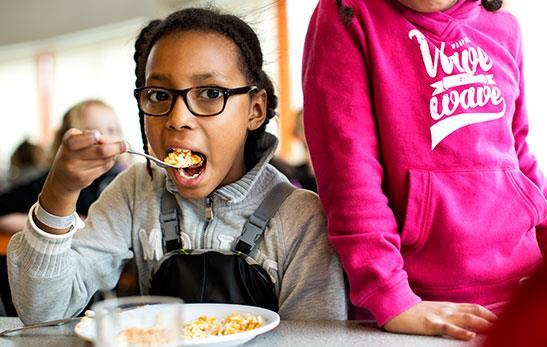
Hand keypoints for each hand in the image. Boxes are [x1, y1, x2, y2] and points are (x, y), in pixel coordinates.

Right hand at [40, 129, 126, 217]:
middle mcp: (69, 155)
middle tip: (125, 145)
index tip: (102, 137)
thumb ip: (91, 137)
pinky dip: (108, 163)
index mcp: (68, 141)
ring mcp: (76, 169)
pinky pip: (104, 169)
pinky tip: (101, 163)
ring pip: (105, 160)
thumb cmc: (73, 153)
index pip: (84, 138)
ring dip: (111, 156)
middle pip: (101, 151)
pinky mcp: (84, 179)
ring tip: (107, 154)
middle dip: (116, 147)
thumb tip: (106, 141)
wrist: (62, 178)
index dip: (95, 137)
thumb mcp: (77, 140)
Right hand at [382, 301, 496, 340]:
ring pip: (466, 319)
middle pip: (474, 312)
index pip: (474, 307)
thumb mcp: (432, 310)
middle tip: (508, 326)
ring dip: (482, 324)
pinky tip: (469, 336)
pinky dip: (459, 332)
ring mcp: (439, 315)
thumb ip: (446, 312)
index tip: (503, 319)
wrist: (393, 307)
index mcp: (447, 306)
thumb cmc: (411, 311)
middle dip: (492, 319)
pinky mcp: (429, 323)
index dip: (490, 313)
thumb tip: (461, 318)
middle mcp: (447, 309)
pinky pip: (446, 327)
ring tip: (497, 330)